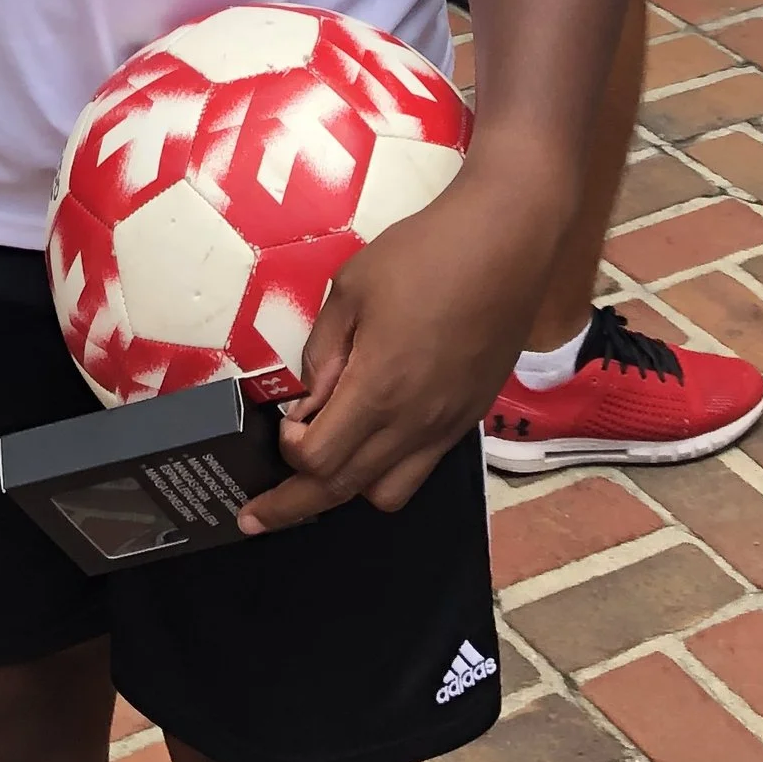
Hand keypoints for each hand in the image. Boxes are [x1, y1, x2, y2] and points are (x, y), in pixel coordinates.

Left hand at [237, 183, 549, 529]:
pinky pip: (422, 467)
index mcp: (380, 390)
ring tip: (325, 465)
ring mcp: (447, 426)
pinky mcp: (469, 418)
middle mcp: (416, 423)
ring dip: (348, 489)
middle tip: (255, 518)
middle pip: (346, 491)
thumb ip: (323, 351)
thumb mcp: (350, 289)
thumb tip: (309, 399)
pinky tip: (374, 438)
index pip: (318, 461)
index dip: (287, 453)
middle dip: (294, 507)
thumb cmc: (425, 255)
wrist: (507, 244)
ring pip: (388, 493)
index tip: (282, 426)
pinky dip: (388, 468)